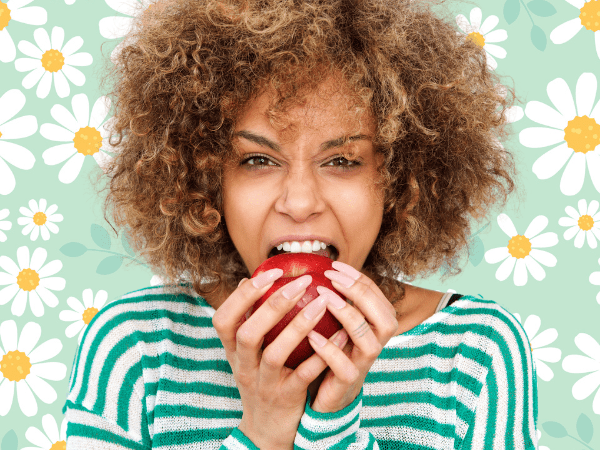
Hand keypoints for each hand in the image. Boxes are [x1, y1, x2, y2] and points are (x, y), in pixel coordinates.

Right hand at [211, 269, 347, 448]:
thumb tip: (247, 280)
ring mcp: (264, 384)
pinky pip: (304, 375)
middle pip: (248, 334)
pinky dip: (321, 354)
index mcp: (232, 351)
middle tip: (301, 282)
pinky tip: (339, 334)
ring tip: (322, 302)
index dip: (243, 296)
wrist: (266, 429)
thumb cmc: (259, 378)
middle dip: (273, 305)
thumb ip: (247, 320)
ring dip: (298, 326)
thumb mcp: (245, 353)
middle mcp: (243, 367)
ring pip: (275, 354)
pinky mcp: (287, 398)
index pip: (224, 319)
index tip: (269, 273)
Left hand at [306, 261, 398, 412]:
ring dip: (347, 316)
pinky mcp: (346, 383)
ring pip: (369, 341)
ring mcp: (363, 365)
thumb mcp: (336, 324)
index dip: (359, 280)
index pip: (377, 298)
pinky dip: (329, 349)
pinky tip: (310, 335)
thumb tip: (317, 268)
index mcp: (374, 329)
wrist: (325, 396)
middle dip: (360, 294)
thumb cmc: (329, 353)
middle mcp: (375, 345)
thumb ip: (336, 302)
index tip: (334, 266)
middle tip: (332, 278)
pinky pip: (344, 367)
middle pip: (385, 318)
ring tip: (323, 298)